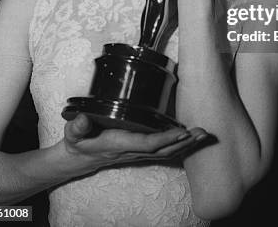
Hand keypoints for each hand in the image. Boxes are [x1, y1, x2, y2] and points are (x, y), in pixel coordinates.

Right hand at [63, 114, 208, 169]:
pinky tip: (193, 139)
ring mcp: (138, 152)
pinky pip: (164, 151)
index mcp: (119, 144)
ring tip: (204, 135)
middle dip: (185, 143)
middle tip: (202, 133)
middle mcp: (132, 151)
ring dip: (187, 145)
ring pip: (167, 152)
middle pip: (164, 150)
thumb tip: (82, 120)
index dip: (165, 140)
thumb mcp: (73, 133)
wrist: (78, 158)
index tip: (181, 132)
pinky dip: (180, 146)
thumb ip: (77, 127)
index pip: (146, 143)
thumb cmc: (78, 141)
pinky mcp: (141, 150)